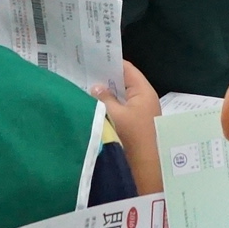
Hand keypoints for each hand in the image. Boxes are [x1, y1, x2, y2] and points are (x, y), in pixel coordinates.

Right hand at [97, 62, 162, 194]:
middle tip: (83, 71)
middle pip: (124, 83)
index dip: (110, 61)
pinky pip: (121, 110)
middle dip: (105, 78)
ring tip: (84, 86)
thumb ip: (104, 98)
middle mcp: (144, 99)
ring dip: (107, 94)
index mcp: (143, 92)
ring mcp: (141, 114)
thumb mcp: (115, 115)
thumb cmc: (133, 138)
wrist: (146, 170)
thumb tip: (96, 87)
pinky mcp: (135, 126)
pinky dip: (109, 107)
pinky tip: (94, 106)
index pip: (127, 68)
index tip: (91, 57)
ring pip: (121, 98)